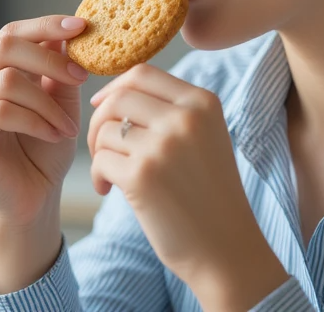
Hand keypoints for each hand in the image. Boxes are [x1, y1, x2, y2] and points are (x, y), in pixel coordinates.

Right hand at [0, 15, 88, 226]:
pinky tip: (54, 135)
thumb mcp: (59, 103)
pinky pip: (0, 112)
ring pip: (7, 81)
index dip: (45, 26)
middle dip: (50, 59)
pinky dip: (35, 121)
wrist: (33, 201)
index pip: (11, 33)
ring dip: (47, 103)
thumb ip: (58, 69)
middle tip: (82, 77)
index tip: (81, 27)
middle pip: (5, 47)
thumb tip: (68, 32)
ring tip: (70, 127)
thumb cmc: (45, 152)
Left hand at [88, 64, 287, 310]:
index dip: (114, 87)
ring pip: (104, 129)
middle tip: (101, 148)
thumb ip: (170, 111)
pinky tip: (108, 190)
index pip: (142, 72)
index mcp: (202, 103)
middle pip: (118, 97)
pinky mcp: (143, 176)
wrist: (226, 249)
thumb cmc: (208, 195)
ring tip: (109, 173)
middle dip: (99, 119)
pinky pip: (100, 160)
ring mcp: (163, 146)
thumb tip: (114, 91)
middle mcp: (185, 118)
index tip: (102, 106)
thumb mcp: (204, 138)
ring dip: (97, 152)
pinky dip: (97, 176)